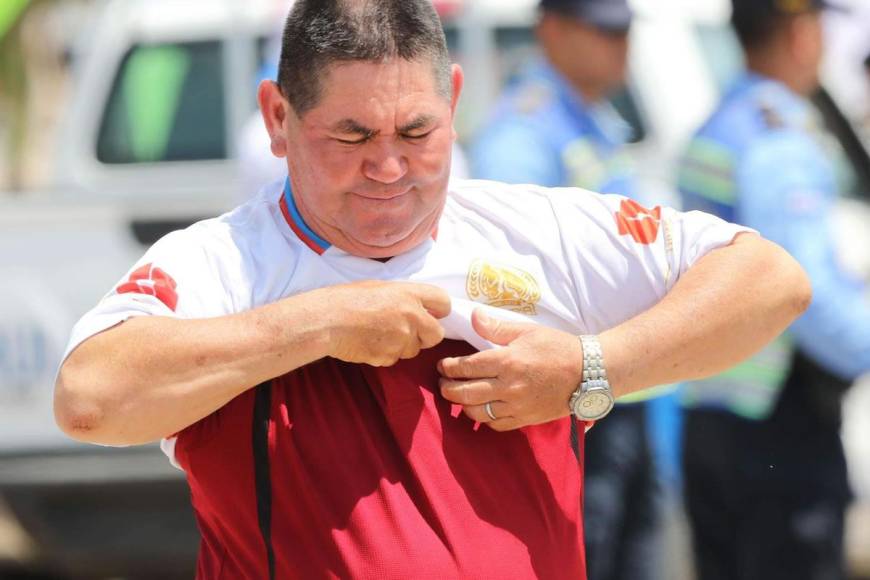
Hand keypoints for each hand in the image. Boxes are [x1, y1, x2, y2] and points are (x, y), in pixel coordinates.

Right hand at [324, 280, 450, 366]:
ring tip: (378, 334)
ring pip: (413, 350)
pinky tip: (368, 343)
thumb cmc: (348, 298)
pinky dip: (384, 354)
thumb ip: (404, 297)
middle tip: (407, 331)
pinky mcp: (388, 356)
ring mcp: (401, 338)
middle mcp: (411, 316)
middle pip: (436, 334)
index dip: (439, 311)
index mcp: (409, 293)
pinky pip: (394, 359)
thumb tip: (419, 307)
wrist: (326, 320)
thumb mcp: (380, 287)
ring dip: (402, 346)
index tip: (432, 314)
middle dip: (425, 336)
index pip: (444, 302)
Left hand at [438, 309, 583, 430]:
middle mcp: (509, 387)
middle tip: (442, 383)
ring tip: (458, 397)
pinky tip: (481, 410)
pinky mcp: (526, 419)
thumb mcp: (527, 331)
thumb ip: (496, 327)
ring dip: (462, 405)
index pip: (466, 367)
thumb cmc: (558, 347)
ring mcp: (517, 406)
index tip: (442, 365)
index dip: (449, 367)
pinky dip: (484, 419)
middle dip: (447, 389)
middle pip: (466, 393)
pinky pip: (496, 425)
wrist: (589, 373)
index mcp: (508, 361)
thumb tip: (473, 316)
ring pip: (477, 413)